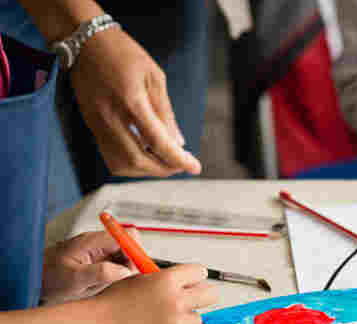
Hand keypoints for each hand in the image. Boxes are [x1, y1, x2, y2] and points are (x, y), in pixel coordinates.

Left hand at [41, 230, 138, 303]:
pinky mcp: (97, 258)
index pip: (128, 236)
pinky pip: (116, 261)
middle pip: (129, 244)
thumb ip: (101, 273)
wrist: (33, 278)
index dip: (136, 251)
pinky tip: (105, 283)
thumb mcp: (75, 280)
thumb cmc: (49, 278)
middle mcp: (97, 242)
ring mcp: (98, 249)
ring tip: (109, 283)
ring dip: (124, 269)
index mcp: (93, 242)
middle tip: (123, 279)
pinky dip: (117, 272)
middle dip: (132, 262)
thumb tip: (125, 271)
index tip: (134, 269)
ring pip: (124, 254)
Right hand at [70, 27, 201, 176]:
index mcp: (131, 102)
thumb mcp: (154, 77)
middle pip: (137, 160)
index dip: (178, 159)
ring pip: (121, 164)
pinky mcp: (91, 126)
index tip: (194, 168)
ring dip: (145, 170)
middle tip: (180, 166)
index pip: (157, 142)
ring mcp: (97, 124)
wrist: (84, 42)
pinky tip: (145, 155)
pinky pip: (110, 156)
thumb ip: (165, 112)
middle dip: (163, 169)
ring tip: (164, 161)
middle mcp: (111, 117)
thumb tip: (178, 142)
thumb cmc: (122, 54)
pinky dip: (130, 163)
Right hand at [94, 264, 218, 323]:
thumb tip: (185, 281)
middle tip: (192, 298)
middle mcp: (177, 301)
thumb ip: (165, 279)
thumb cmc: (114, 301)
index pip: (199, 272)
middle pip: (211, 295)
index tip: (193, 280)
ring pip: (197, 318)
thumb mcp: (140, 278)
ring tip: (165, 317)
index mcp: (168, 280)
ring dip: (186, 317)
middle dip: (202, 295)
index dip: (194, 276)